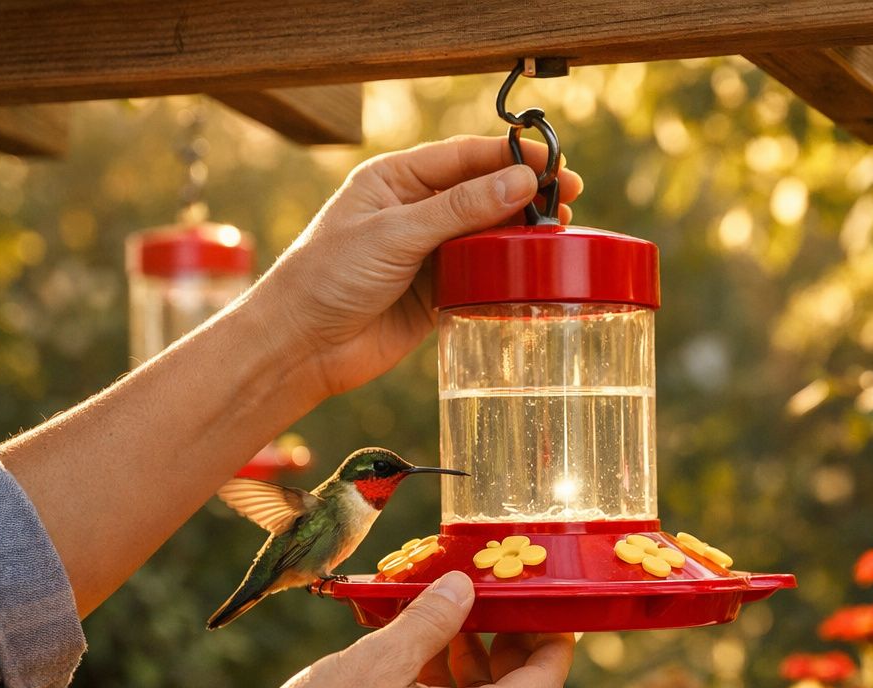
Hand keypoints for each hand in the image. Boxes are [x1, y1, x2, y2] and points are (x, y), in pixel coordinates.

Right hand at [132, 571, 573, 687]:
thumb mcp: (379, 658)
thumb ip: (432, 620)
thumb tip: (463, 588)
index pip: (546, 684)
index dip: (554, 643)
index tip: (549, 611)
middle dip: (512, 656)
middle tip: (492, 614)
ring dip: (476, 680)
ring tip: (444, 636)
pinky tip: (412, 679)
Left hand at [254, 136, 584, 397]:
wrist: (303, 345)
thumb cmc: (328, 277)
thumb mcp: (396, 233)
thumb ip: (460, 208)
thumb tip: (518, 181)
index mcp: (397, 180)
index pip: (465, 157)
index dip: (511, 157)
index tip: (551, 163)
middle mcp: (417, 211)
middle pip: (483, 193)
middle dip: (525, 192)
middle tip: (568, 195)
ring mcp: (430, 252)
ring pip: (488, 234)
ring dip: (522, 232)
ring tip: (559, 230)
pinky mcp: (439, 292)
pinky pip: (483, 273)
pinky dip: (509, 270)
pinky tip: (534, 268)